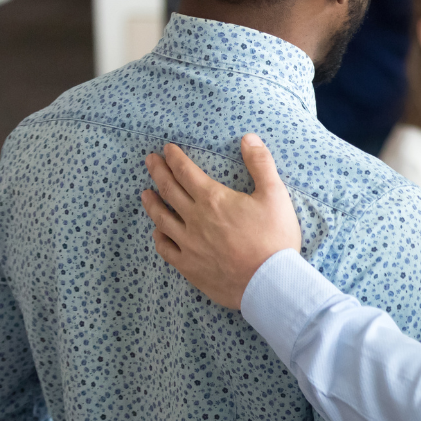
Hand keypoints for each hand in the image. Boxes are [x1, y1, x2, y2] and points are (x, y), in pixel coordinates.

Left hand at [139, 134, 301, 309]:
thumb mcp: (276, 195)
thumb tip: (248, 138)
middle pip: (169, 191)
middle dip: (158, 172)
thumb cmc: (275, 237)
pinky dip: (158, 237)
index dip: (175, 158)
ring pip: (161, 219)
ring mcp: (189, 244)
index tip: (167, 149)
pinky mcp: (189, 267)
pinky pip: (166, 249)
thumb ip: (261, 164)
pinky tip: (157, 232)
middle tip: (149, 161)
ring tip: (145, 193)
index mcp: (213, 199)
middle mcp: (195, 219)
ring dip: (151, 203)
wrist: (270, 282)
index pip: (186, 172)